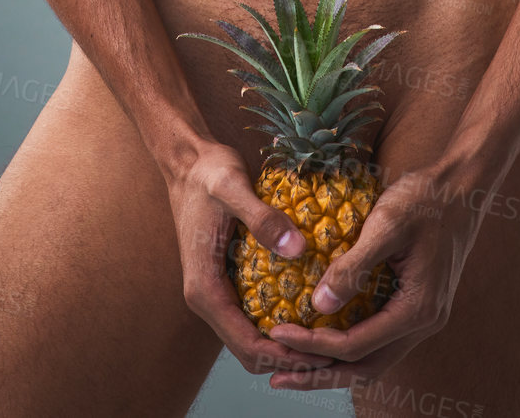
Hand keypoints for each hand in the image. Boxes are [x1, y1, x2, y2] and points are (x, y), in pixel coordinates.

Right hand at [164, 139, 340, 378]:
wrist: (187, 161)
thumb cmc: (208, 172)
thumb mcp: (234, 187)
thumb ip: (262, 219)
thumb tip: (297, 249)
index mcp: (204, 288)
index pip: (246, 345)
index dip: (285, 357)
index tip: (321, 355)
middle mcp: (206, 297)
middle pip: (249, 351)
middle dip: (289, 358)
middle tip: (332, 352)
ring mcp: (215, 290)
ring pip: (250, 337)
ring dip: (284, 344)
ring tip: (325, 336)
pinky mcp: (225, 279)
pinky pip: (251, 314)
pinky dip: (277, 321)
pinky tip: (307, 308)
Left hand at [265, 161, 487, 390]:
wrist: (462, 187)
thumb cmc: (425, 199)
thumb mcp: (386, 225)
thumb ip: (354, 267)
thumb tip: (319, 305)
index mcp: (417, 310)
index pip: (355, 346)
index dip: (312, 343)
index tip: (276, 331)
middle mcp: (422, 324)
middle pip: (363, 367)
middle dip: (318, 373)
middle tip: (277, 375)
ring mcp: (421, 318)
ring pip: (372, 358)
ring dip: (332, 365)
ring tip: (292, 367)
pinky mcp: (414, 306)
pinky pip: (377, 338)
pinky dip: (347, 344)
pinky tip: (323, 336)